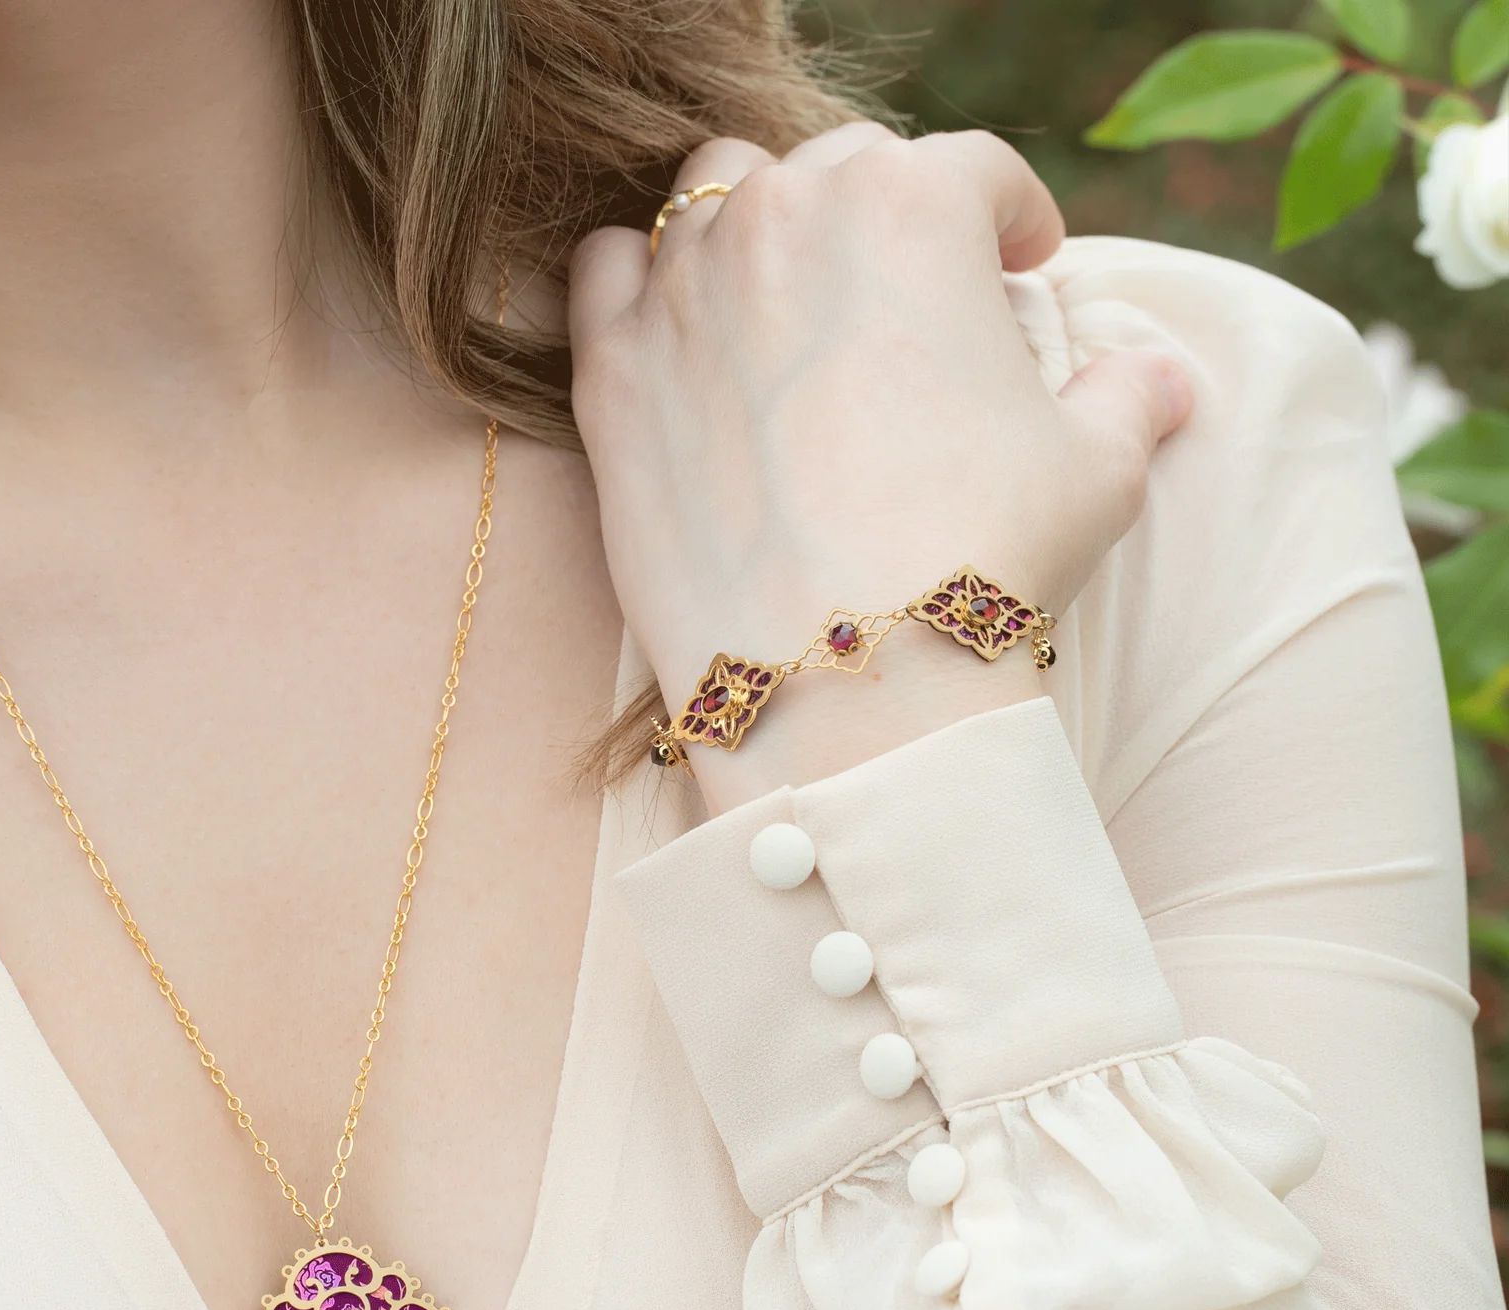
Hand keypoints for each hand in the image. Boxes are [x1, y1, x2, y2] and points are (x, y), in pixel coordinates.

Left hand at [567, 124, 1191, 806]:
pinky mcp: (612, 372)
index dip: (1011, 217)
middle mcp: (787, 214)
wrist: (845, 676)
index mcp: (916, 203)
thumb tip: (1164, 377)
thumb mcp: (1098, 470)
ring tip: (790, 301)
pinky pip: (606, 271)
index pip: (976, 173)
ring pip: (715, 196)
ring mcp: (685, 288)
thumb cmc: (984, 562)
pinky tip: (679, 324)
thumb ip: (1128, 395)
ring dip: (761, 226)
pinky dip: (639, 280)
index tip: (1022, 261)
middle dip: (887, 218)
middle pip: (842, 171)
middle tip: (910, 299)